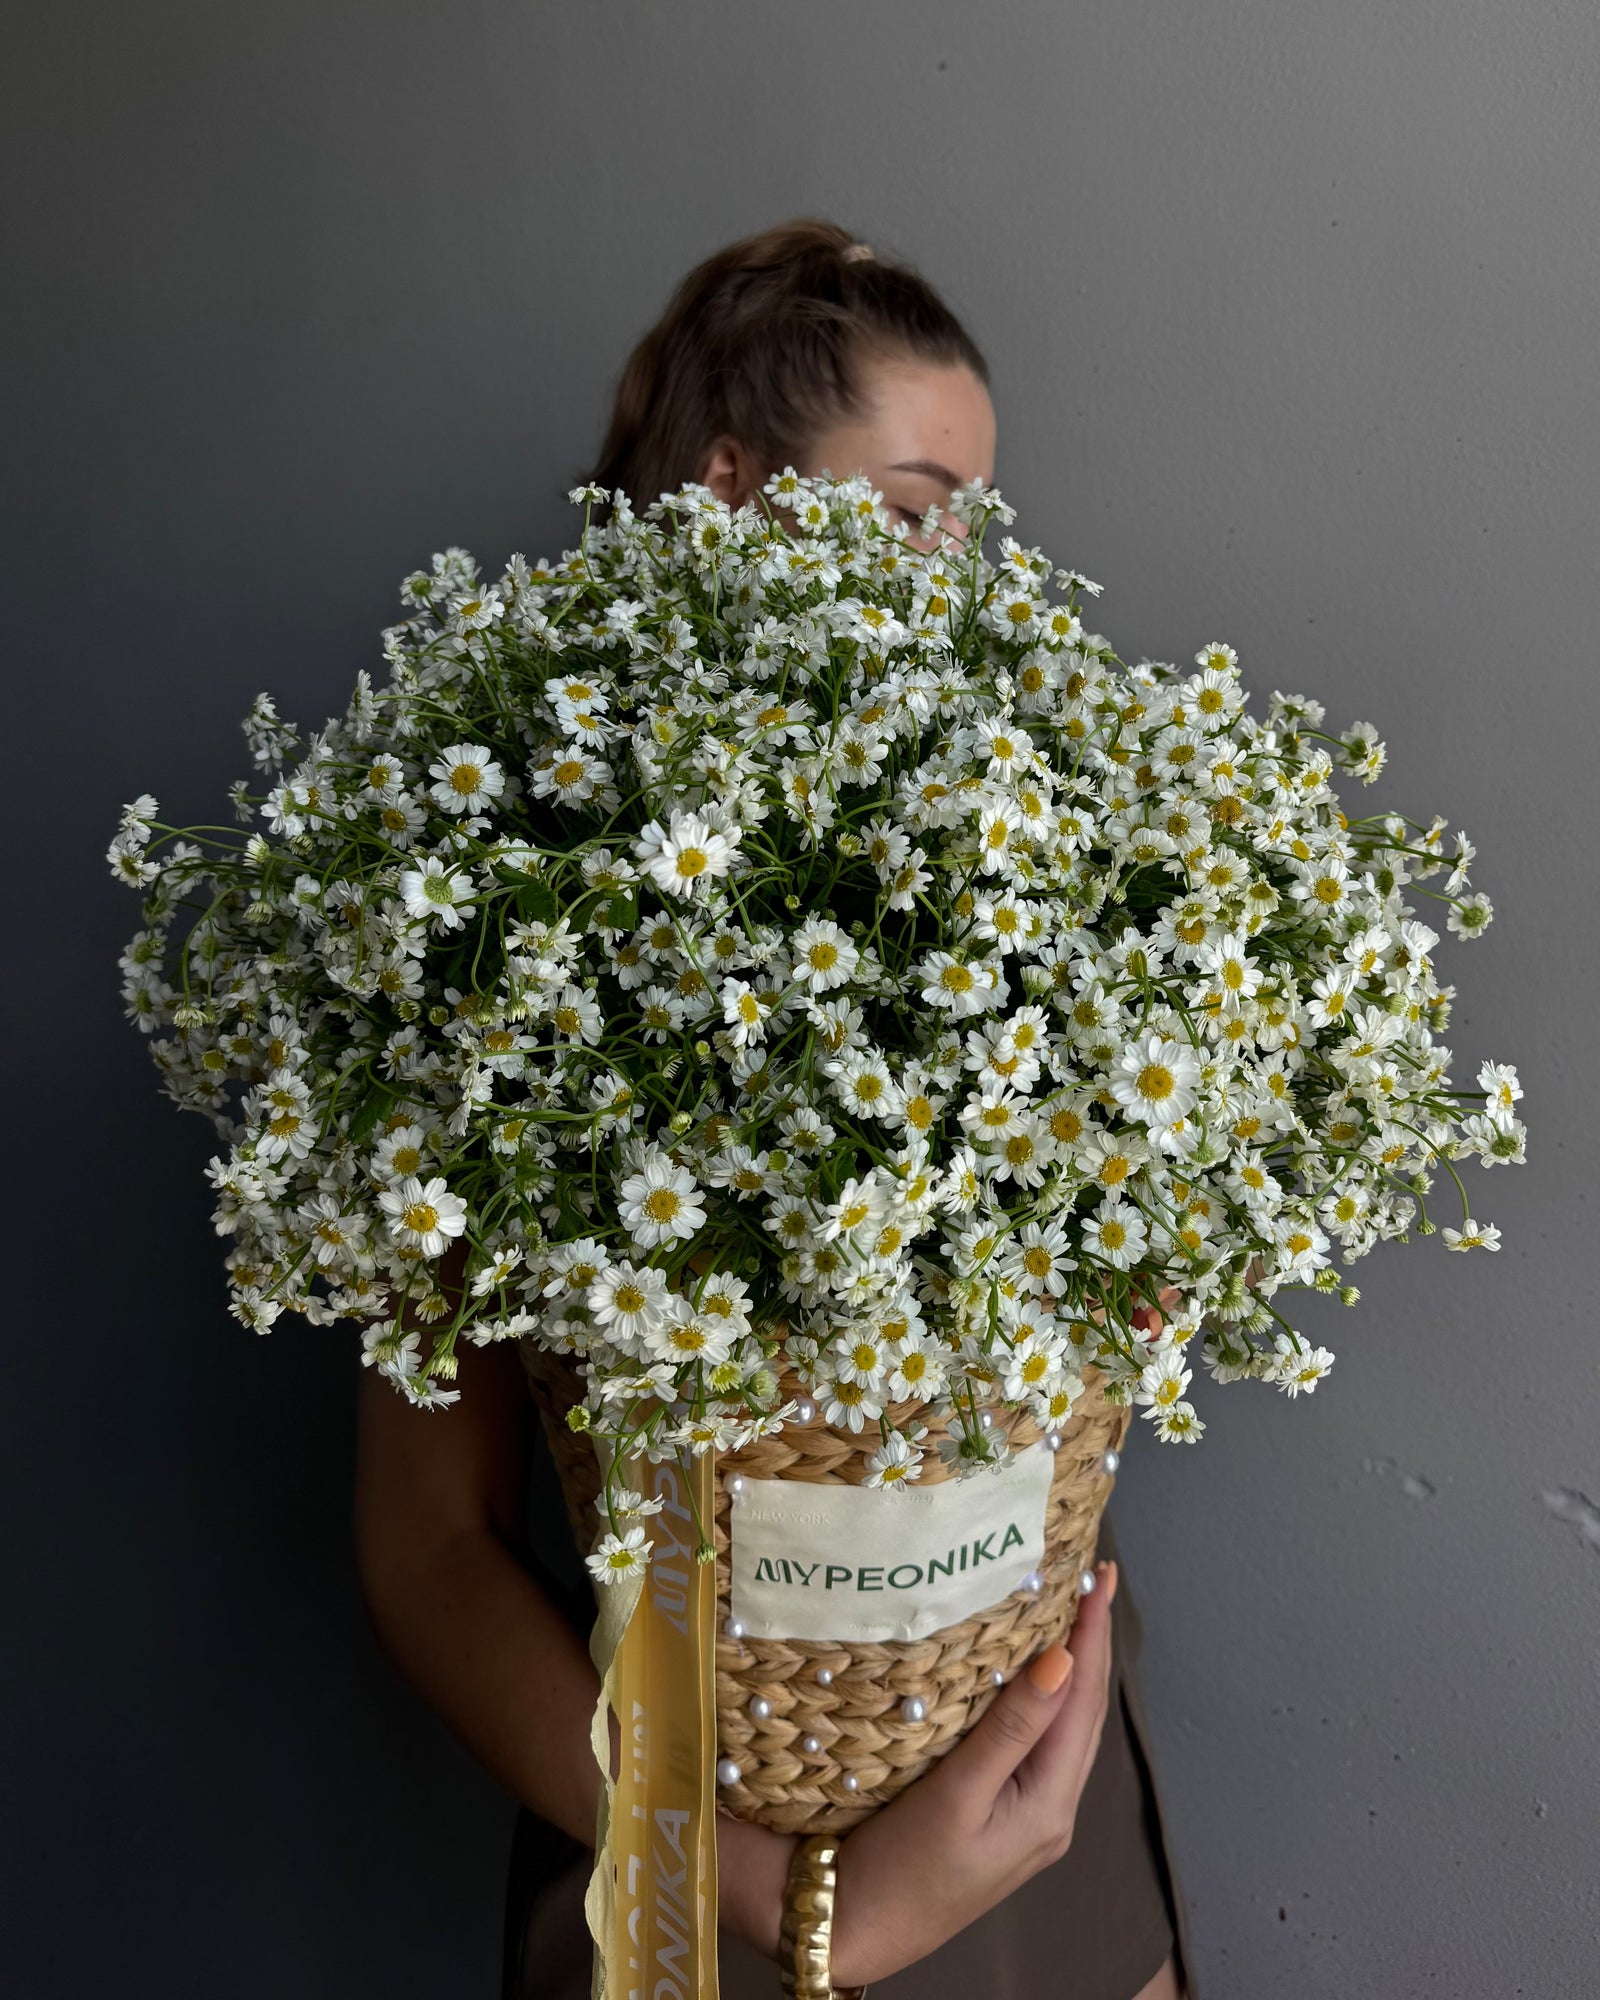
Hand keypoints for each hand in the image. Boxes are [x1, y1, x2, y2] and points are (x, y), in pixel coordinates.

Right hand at [825, 1557, 1119, 1987]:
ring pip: (1066, 1730)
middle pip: (1084, 1714)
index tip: (1100, 1577)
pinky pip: (1039, 1745)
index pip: (1084, 1703)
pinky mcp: (1004, 1819)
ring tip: (1070, 1614)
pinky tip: (1030, 1676)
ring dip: (1072, 1671)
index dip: (1093, 1636)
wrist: (856, 1929)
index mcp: (1049, 1806)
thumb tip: (1064, 1660)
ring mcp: (1030, 1818)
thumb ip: (1013, 1728)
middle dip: (1091, 1646)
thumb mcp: (957, 1795)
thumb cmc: (903, 1866)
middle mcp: (1052, 1812)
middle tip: (1091, 1581)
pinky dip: (1044, 1700)